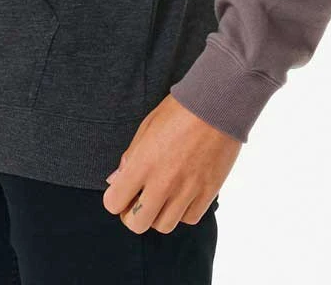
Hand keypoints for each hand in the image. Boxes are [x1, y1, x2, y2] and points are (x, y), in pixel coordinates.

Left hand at [101, 93, 240, 232]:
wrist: (217, 104)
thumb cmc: (179, 110)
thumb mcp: (147, 126)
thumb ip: (130, 157)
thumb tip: (115, 180)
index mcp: (143, 163)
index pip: (114, 202)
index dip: (115, 199)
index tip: (123, 191)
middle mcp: (163, 181)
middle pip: (137, 224)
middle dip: (133, 215)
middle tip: (140, 199)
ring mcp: (186, 190)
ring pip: (164, 226)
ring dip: (159, 214)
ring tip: (163, 196)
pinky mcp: (208, 193)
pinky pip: (189, 218)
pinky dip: (183, 211)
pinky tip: (183, 194)